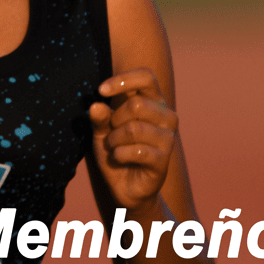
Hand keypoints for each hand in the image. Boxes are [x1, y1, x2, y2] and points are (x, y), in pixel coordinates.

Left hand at [89, 68, 177, 211]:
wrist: (126, 186)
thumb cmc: (116, 150)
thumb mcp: (102, 131)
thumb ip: (99, 118)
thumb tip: (95, 105)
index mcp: (153, 101)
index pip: (147, 77)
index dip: (124, 80)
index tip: (101, 90)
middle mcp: (166, 116)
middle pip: (137, 104)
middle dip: (114, 119)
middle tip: (110, 133)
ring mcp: (168, 138)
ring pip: (134, 129)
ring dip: (114, 140)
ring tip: (113, 147)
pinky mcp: (164, 160)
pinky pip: (137, 151)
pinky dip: (119, 155)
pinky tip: (119, 158)